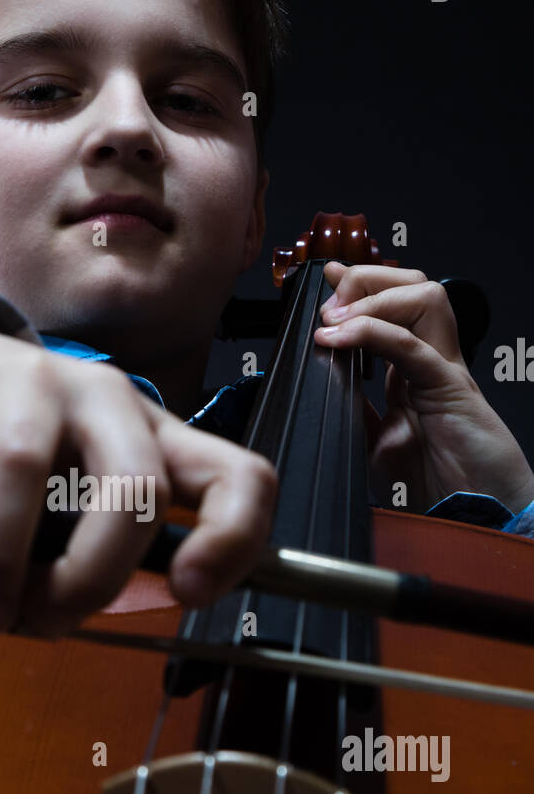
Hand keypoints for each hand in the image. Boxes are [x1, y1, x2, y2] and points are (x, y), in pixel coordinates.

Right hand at [0, 321, 276, 636]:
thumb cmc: (18, 452)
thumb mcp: (78, 500)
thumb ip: (94, 552)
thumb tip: (65, 619)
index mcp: (153, 438)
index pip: (236, 477)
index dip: (233, 539)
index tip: (189, 594)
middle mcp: (104, 400)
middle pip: (134, 486)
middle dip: (92, 574)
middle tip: (42, 621)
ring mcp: (27, 379)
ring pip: (26, 466)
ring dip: (1, 559)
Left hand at [313, 262, 533, 513]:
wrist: (474, 514)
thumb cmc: (438, 485)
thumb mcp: (377, 447)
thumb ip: (358, 417)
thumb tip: (321, 396)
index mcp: (414, 372)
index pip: (392, 307)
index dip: (359, 287)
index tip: (325, 280)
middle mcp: (433, 360)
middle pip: (412, 285)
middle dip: (367, 278)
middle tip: (330, 298)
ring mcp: (443, 369)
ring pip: (423, 295)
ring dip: (374, 295)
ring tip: (335, 316)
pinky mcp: (448, 386)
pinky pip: (412, 344)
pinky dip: (372, 331)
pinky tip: (339, 337)